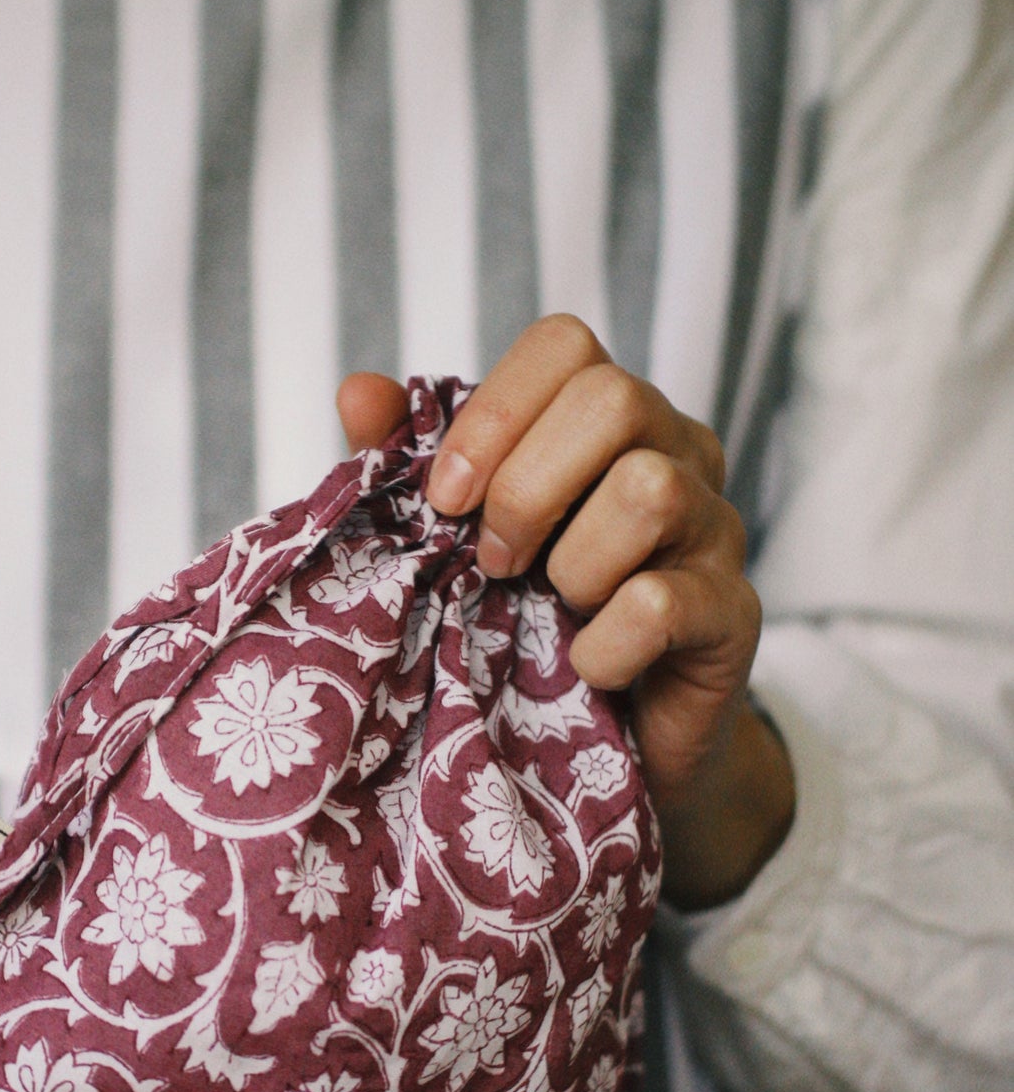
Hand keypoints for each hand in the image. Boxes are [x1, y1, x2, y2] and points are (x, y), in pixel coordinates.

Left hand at [338, 316, 794, 909]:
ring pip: (649, 490)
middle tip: (493, 562)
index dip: (494, 412)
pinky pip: (660, 603)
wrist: (616, 746)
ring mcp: (717, 531)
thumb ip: (408, 462)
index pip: (566, 346)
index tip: (445, 498)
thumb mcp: (462, 538)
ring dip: (571, 564)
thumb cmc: (532, 623)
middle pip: (615, 398)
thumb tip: (358, 392)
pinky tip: (585, 667)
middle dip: (525, 487)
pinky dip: (601, 645)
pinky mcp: (733, 615)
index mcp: (612, 420)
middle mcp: (680, 454)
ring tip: (550, 609)